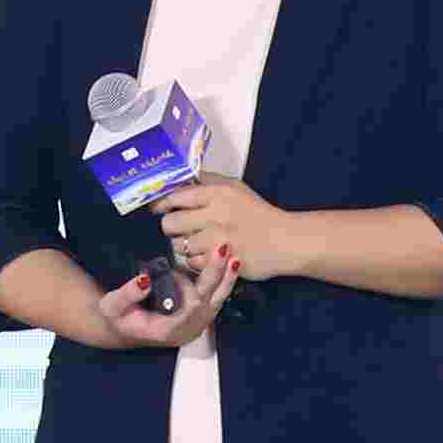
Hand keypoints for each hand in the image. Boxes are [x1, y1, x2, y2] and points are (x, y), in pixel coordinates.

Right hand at [76, 241, 233, 350]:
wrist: (125, 329)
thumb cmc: (119, 318)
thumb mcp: (113, 307)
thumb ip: (128, 294)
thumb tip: (145, 279)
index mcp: (167, 331)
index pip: (188, 312)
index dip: (186, 289)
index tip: (176, 272)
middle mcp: (186, 330)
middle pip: (208, 301)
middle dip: (215, 275)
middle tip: (222, 250)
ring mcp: (196, 324)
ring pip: (217, 301)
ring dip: (226, 278)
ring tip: (233, 258)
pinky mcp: (200, 316)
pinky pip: (216, 298)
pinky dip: (223, 281)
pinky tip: (229, 265)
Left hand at [154, 176, 305, 289]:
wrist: (285, 240)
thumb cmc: (259, 214)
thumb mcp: (235, 188)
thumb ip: (207, 182)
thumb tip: (179, 179)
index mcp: (218, 194)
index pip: (176, 196)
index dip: (162, 204)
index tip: (158, 208)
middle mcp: (216, 215)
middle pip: (171, 223)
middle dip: (170, 227)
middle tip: (177, 227)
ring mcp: (218, 240)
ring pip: (179, 245)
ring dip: (183, 245)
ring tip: (196, 242)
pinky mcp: (221, 262)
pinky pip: (192, 262)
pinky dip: (196, 260)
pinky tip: (206, 254)